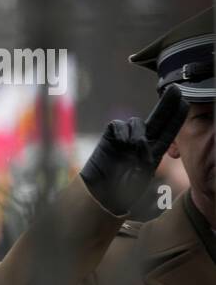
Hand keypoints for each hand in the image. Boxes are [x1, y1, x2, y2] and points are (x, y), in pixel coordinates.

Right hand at [79, 84, 188, 215]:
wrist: (99, 194)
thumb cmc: (122, 190)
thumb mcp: (142, 174)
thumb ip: (145, 155)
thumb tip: (140, 139)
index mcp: (155, 152)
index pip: (169, 130)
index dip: (177, 116)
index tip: (185, 102)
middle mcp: (142, 141)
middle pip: (157, 118)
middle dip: (167, 103)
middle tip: (176, 90)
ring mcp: (126, 138)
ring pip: (136, 123)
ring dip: (136, 135)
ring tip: (129, 151)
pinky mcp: (110, 136)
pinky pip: (119, 125)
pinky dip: (121, 133)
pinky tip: (118, 144)